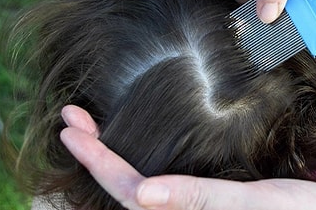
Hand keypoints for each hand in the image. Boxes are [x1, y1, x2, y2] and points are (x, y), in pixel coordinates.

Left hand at [59, 105, 315, 209]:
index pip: (125, 191)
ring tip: (89, 123)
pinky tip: (139, 139)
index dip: (95, 159)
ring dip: (111, 151)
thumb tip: (139, 195)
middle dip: (93, 150)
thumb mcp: (247, 206)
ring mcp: (198, 205)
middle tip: (70, 115)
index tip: (69, 124)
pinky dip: (142, 155)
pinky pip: (168, 178)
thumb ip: (195, 201)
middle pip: (123, 185)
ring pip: (139, 181)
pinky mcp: (214, 196)